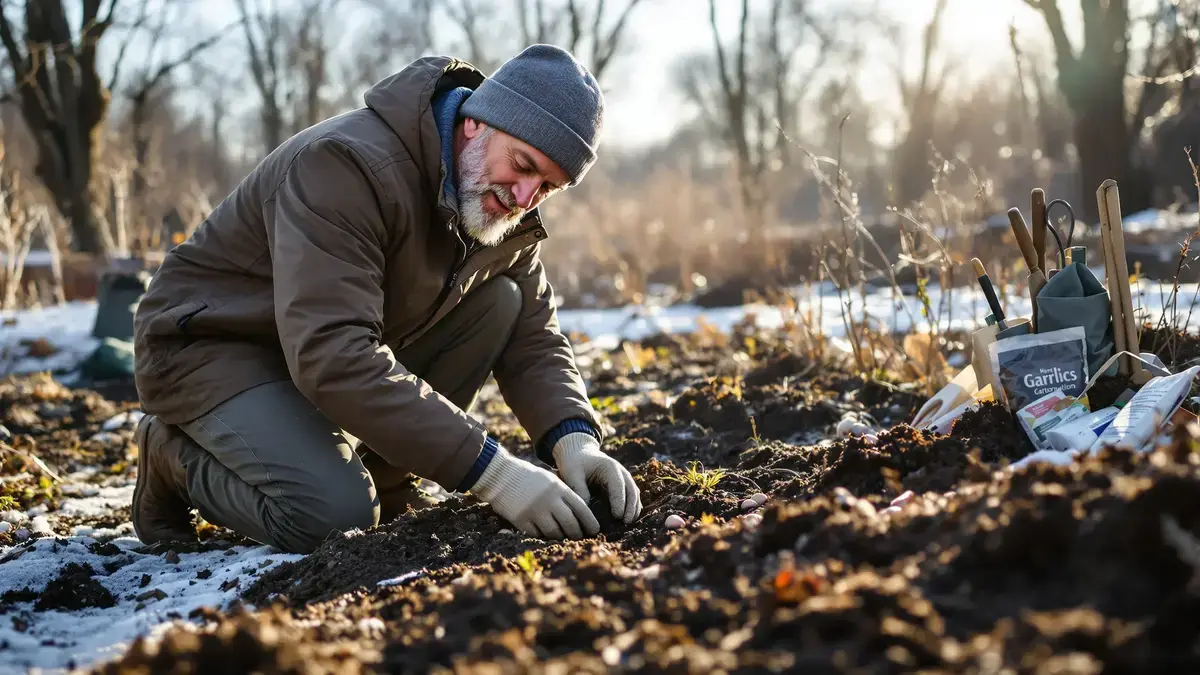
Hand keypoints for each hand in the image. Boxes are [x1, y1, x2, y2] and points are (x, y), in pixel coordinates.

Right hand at [470, 445, 599, 538]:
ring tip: (563, 538)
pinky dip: (543, 537)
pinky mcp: (521, 520)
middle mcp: (549, 500)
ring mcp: (535, 511)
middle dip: (577, 534)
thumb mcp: (550, 480)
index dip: (590, 522)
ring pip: (554, 533)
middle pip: (570, 524)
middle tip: (579, 537)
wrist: (500, 475)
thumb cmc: (527, 478)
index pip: (581, 509)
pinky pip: (537, 535)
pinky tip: (545, 535)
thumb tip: (580, 514)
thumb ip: (564, 494)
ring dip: (560, 538)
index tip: (594, 530)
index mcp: (559, 489)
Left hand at [553, 433, 641, 523]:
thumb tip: (587, 509)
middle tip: (625, 523)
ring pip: (634, 495)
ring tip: (628, 524)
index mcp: (610, 467)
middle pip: (631, 490)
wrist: (580, 454)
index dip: (619, 501)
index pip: (618, 485)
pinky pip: (632, 497)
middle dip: (630, 507)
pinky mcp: (623, 486)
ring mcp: (624, 479)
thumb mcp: (572, 473)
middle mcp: (621, 472)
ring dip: (633, 509)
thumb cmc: (575, 463)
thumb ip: (579, 489)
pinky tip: (628, 520)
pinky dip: (632, 508)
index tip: (617, 516)